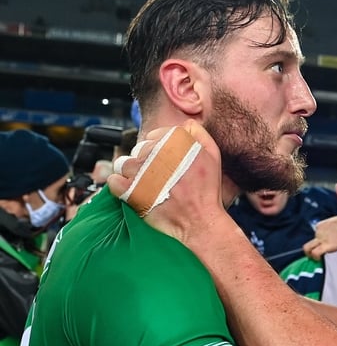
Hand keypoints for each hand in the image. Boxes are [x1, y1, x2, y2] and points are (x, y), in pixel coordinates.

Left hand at [107, 120, 225, 244]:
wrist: (199, 221)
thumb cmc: (206, 190)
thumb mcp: (213, 155)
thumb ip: (198, 133)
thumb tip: (184, 124)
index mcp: (175, 143)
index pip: (154, 135)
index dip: (158, 147)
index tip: (164, 159)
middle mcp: (157, 155)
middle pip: (139, 149)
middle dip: (146, 159)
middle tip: (156, 174)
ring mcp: (142, 173)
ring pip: (124, 163)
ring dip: (131, 171)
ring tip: (142, 182)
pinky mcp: (131, 192)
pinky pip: (114, 181)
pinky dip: (119, 184)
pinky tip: (131, 190)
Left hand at [303, 211, 336, 259]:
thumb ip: (332, 229)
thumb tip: (336, 234)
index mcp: (321, 226)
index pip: (314, 236)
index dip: (318, 243)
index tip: (322, 246)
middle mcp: (318, 232)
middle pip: (308, 243)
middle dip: (309, 251)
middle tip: (315, 257)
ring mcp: (321, 238)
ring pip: (307, 249)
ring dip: (311, 255)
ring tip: (319, 259)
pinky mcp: (327, 245)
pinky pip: (315, 253)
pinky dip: (315, 258)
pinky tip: (320, 259)